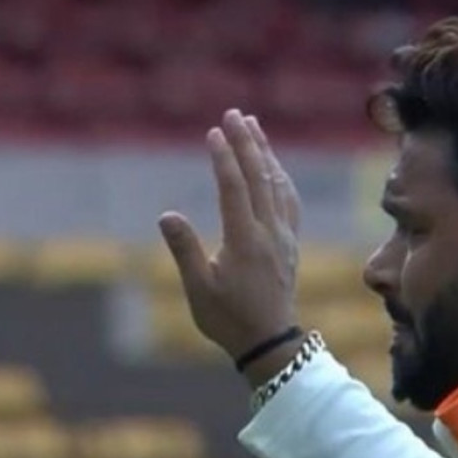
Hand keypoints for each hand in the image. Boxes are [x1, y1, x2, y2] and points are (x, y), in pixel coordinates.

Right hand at [157, 109, 302, 377]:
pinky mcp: (290, 244)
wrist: (269, 343)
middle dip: (247, 142)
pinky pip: (289, 201)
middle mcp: (269, 233)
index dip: (224, 158)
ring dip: (266, 153)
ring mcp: (283, 237)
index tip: (214, 132)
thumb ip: (184, 250)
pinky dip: (280, 177)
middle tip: (234, 114)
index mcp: (245, 241)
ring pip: (277, 185)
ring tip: (254, 126)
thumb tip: (167, 215)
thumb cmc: (228, 319)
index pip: (235, 188)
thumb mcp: (198, 289)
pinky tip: (274, 167)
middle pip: (260, 177)